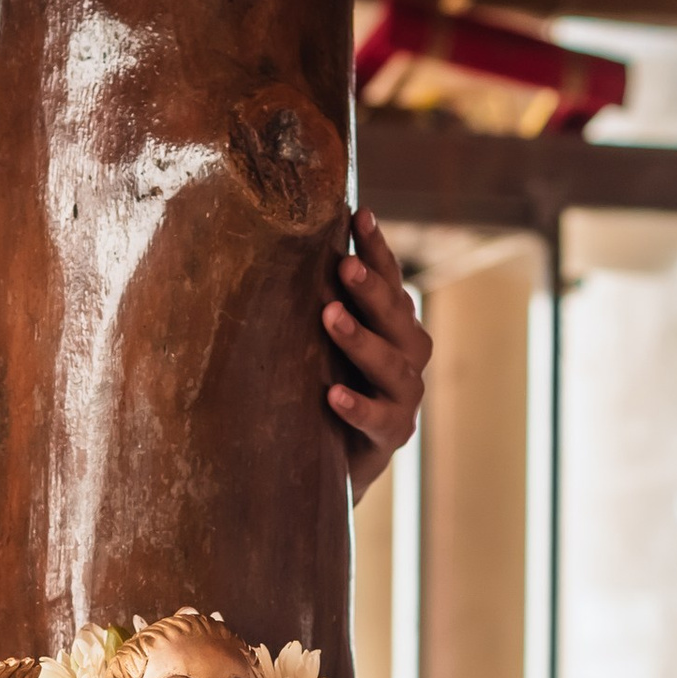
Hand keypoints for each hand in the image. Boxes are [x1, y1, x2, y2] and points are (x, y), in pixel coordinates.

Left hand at [326, 209, 430, 499]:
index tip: (358, 214)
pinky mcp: (391, 436)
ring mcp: (404, 398)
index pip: (390, 281)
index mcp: (394, 326)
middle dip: (372, 290)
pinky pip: (378, 420)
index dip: (377, 248)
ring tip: (330, 317)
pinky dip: (359, 406)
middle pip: (397, 317)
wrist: (332, 464)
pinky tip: (333, 394)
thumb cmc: (322, 387)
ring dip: (361, 340)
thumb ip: (318, 304)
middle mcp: (407, 357)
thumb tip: (269, 244)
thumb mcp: (319, 342)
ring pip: (392, 365)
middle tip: (344, 265)